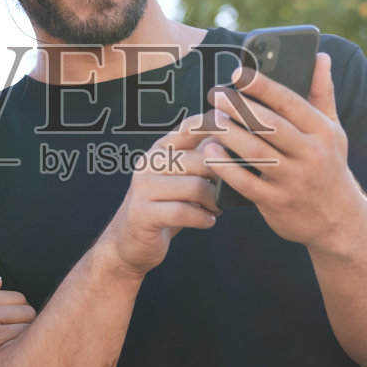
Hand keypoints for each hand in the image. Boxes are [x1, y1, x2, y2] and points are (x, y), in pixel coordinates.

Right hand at [0, 277, 35, 366]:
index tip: (14, 319)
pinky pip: (18, 351)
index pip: (18, 298)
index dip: (19, 308)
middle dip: (26, 322)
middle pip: (28, 313)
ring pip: (26, 333)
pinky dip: (17, 353)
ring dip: (23, 339)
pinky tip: (9, 359)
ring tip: (14, 347)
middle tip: (17, 333)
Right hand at [96, 115, 220, 276]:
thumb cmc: (165, 207)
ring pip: (195, 187)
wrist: (131, 241)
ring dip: (214, 201)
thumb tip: (236, 144)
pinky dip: (203, 219)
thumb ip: (201, 160)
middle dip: (222, 177)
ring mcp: (143, 188)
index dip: (215, 126)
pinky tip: (207, 221)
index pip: (190, 128)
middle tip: (227, 191)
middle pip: (200, 159)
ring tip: (216, 208)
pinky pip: (184, 212)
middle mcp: (149, 163)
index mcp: (160, 150)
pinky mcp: (143, 213)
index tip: (235, 133)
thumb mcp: (181, 178)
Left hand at [204, 52, 363, 246]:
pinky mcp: (277, 203)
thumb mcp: (333, 131)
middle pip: (269, 126)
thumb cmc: (329, 166)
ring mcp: (293, 181)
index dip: (263, 86)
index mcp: (322, 132)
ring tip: (211, 120)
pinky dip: (226, 167)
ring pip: (255, 152)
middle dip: (239, 108)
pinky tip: (210, 152)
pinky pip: (246, 183)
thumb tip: (320, 56)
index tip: (238, 74)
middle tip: (216, 95)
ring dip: (229, 134)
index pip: (290, 103)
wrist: (338, 221)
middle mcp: (311, 155)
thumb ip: (322, 94)